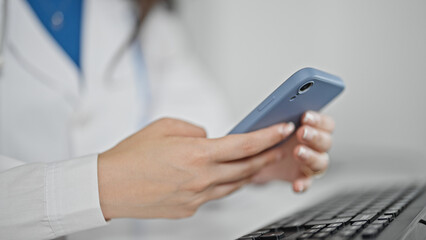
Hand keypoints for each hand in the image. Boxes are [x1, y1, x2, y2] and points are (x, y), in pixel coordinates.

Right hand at [98, 118, 294, 218]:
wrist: (107, 186)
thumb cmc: (131, 155)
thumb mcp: (165, 127)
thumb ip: (195, 131)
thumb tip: (210, 138)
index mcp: (197, 154)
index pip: (244, 144)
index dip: (268, 136)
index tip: (283, 129)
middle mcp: (201, 179)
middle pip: (246, 168)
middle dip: (266, 156)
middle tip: (278, 147)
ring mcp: (196, 198)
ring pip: (234, 185)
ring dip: (249, 172)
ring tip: (258, 161)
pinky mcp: (189, 210)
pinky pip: (215, 195)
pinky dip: (225, 184)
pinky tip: (225, 176)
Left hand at [251, 111, 334, 192]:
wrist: (252, 160)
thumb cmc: (266, 138)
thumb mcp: (269, 126)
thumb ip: (277, 122)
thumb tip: (278, 118)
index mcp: (311, 128)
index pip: (325, 123)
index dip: (318, 119)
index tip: (305, 116)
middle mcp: (314, 145)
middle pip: (325, 141)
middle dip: (314, 136)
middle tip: (301, 132)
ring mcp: (309, 163)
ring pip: (321, 162)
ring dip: (311, 157)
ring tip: (297, 152)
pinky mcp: (300, 178)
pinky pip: (306, 183)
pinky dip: (303, 184)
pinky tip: (296, 184)